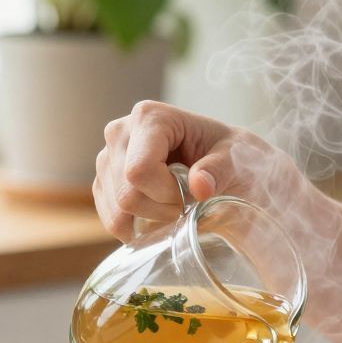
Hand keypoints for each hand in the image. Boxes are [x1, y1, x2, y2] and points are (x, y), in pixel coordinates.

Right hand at [93, 100, 249, 237]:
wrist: (227, 165)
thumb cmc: (232, 157)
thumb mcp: (237, 160)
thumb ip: (220, 170)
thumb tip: (200, 186)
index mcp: (150, 117)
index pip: (139, 171)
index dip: (166, 193)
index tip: (192, 192)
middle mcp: (120, 132)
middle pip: (126, 193)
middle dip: (161, 208)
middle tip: (186, 201)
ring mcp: (107, 156)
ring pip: (117, 210)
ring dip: (150, 217)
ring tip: (173, 202)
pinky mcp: (104, 180)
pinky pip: (109, 218)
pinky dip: (135, 226)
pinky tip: (156, 214)